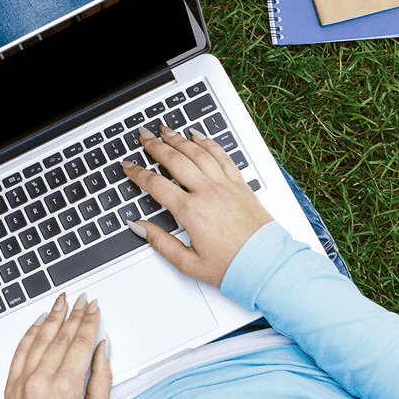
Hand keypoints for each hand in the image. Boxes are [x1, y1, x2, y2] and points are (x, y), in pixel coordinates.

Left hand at [4, 292, 111, 398]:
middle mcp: (41, 379)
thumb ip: (102, 376)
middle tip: (82, 299)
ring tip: (62, 301)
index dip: (89, 321)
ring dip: (52, 317)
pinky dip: (30, 333)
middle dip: (74, 314)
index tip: (94, 307)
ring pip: (39, 338)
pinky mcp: (10, 383)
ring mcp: (22, 379)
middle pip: (61, 336)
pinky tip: (40, 321)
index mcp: (66, 386)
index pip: (80, 342)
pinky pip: (20, 349)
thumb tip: (101, 347)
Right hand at [121, 124, 273, 285]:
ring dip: (179, 140)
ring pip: (198, 154)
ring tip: (166, 131)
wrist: (269, 266)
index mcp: (191, 212)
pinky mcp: (241, 186)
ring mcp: (226, 187)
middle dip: (156, 146)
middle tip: (144, 136)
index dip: (138, 173)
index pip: (156, 185)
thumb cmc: (233, 267)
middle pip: (175, 161)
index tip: (128, 167)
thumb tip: (140, 226)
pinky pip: (222, 157)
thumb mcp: (189, 263)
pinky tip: (199, 136)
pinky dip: (209, 143)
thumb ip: (160, 243)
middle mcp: (208, 193)